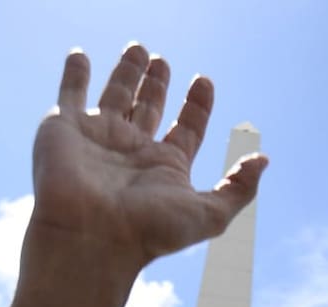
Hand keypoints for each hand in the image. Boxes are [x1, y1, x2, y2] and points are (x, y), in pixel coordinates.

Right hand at [29, 44, 267, 268]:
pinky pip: (70, 92)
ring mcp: (98, 138)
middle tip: (163, 61)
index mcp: (165, 168)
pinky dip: (74, 73)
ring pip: (116, 95)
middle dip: (157, 84)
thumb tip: (263, 160)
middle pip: (150, 108)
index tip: (204, 81)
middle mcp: (133, 152)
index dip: (197, 105)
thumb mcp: (209, 214)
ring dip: (127, 72)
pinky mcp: (64, 128)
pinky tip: (79, 54)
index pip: (187, 129)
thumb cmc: (149, 231)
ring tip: (139, 47)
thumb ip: (238, 188)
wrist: (89, 238)